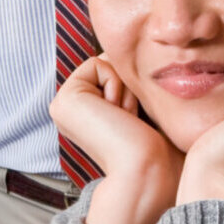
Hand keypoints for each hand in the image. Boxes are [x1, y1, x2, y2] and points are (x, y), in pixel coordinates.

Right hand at [51, 57, 182, 223]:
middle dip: (131, 86)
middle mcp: (71, 110)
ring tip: (125, 121)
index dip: (137, 88)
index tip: (137, 122)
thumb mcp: (145, 109)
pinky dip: (116, 86)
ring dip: (126, 89)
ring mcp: (63, 105)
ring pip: (106, 63)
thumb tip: (143, 50)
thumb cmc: (159, 151)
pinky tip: (117, 116)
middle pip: (112, 64)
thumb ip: (135, 84)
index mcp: (86, 114)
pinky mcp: (64, 99)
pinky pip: (98, 65)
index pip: (118, 73)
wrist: (150, 173)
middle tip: (132, 121)